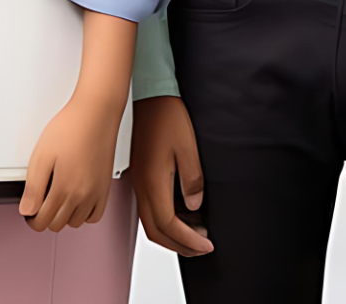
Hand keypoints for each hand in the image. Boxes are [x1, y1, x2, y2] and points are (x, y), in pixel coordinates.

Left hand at [19, 92, 123, 231]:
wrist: (96, 114)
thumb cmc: (70, 128)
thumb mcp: (42, 156)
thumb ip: (33, 188)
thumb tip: (27, 210)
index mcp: (63, 189)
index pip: (42, 221)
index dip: (31, 219)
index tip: (28, 210)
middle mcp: (82, 196)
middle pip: (57, 224)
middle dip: (45, 218)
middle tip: (39, 203)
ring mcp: (96, 193)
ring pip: (75, 222)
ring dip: (63, 217)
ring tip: (56, 199)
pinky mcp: (105, 188)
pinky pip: (94, 216)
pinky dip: (83, 215)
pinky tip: (75, 201)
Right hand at [132, 95, 211, 255]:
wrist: (148, 96)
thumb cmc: (166, 116)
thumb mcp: (188, 147)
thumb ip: (192, 180)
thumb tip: (194, 205)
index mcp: (153, 182)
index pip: (169, 226)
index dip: (189, 240)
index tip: (207, 245)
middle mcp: (142, 186)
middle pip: (156, 231)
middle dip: (179, 246)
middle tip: (201, 248)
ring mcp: (138, 181)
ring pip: (150, 222)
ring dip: (171, 234)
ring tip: (194, 235)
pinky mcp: (140, 175)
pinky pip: (148, 208)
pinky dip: (164, 220)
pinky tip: (180, 214)